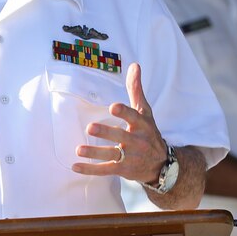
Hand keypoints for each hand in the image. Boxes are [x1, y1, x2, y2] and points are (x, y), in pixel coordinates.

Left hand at [71, 62, 167, 182]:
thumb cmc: (149, 133)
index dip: (124, 112)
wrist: (161, 164)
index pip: (133, 117)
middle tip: (90, 127)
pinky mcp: (123, 170)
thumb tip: (134, 65)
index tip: (113, 107)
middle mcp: (136, 141)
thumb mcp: (145, 111)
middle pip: (120, 136)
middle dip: (106, 132)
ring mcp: (129, 157)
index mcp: (141, 125)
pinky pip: (105, 170)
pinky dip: (90, 169)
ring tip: (79, 149)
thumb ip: (136, 90)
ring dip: (95, 152)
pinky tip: (75, 166)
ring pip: (111, 155)